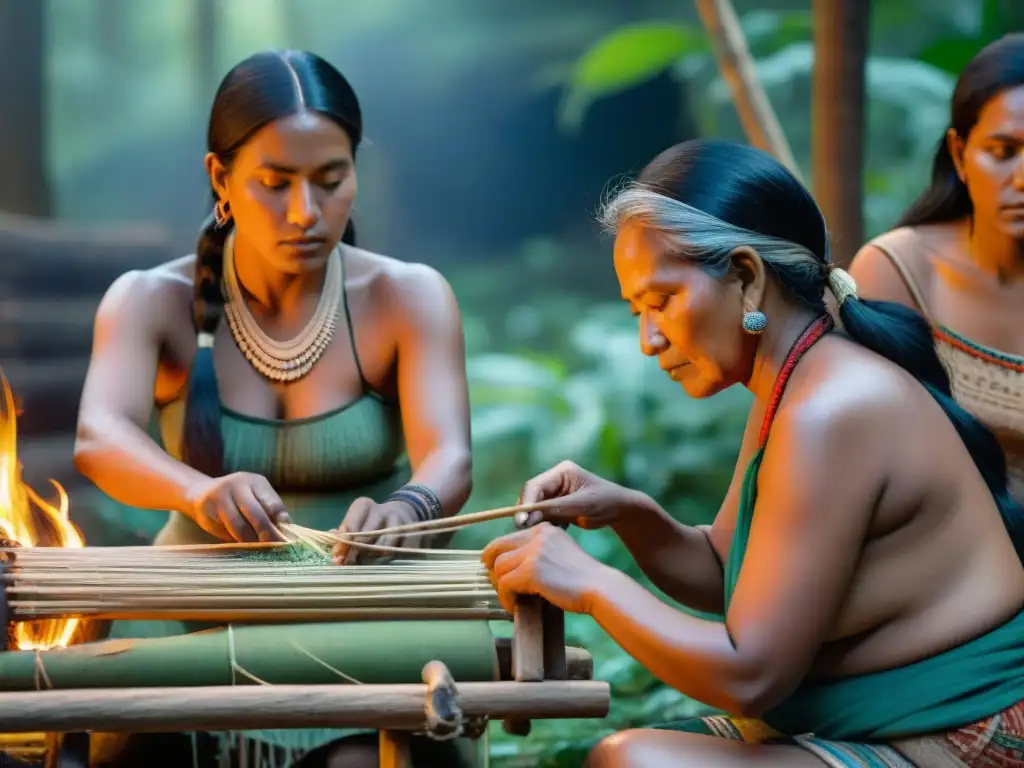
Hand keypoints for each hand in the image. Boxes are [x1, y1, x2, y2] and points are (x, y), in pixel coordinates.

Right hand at [184, 472, 289, 542]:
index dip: (279, 521)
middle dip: (266, 534)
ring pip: (239, 526)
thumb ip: (269, 509)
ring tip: (258, 548)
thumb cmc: (238, 499)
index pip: (272, 502)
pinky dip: (234, 539)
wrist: (202, 493)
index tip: (286, 536)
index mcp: (255, 481)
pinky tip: (240, 543)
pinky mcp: (207, 509)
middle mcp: (237, 485)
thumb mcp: (256, 497)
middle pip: (256, 514)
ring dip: (250, 540)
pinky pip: (224, 531)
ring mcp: (220, 496)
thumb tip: (286, 527)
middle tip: (274, 547)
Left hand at [332, 497, 420, 564]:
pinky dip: (393, 559)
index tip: (337, 559)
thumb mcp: (356, 522)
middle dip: (356, 554)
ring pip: (385, 545)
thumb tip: (334, 553)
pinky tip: (387, 562)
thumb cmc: (372, 522)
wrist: (405, 511)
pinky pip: (401, 551)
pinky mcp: (413, 532)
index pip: (351, 524)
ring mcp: (400, 520)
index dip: (343, 543)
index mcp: (364, 505)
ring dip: (375, 558)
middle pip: (367, 535)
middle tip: (350, 566)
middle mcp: (383, 510)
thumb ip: (344, 536)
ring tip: (369, 564)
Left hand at [481, 523, 606, 614]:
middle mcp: (537, 535)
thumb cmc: (581, 577)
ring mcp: (533, 552)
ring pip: (499, 569)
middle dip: (493, 570)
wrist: (599, 588)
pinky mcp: (531, 571)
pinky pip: (505, 585)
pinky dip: (506, 599)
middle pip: (497, 550)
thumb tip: (507, 563)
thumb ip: (536, 552)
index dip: (495, 555)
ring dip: (501, 588)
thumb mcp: (558, 552)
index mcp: (544, 529)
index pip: (506, 538)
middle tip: (498, 586)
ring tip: (511, 599)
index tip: (492, 568)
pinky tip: (514, 607)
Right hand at [514, 460, 643, 529]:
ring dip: (538, 521)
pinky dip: (546, 525)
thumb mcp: (581, 506)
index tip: (521, 521)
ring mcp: (556, 493)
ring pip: (536, 508)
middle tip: (526, 531)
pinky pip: (543, 516)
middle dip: (529, 514)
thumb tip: (527, 518)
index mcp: (562, 472)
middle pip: (532, 497)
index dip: (525, 503)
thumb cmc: (605, 503)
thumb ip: (554, 510)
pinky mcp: (557, 506)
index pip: (534, 486)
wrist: (621, 511)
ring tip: (549, 530)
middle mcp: (555, 480)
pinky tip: (559, 529)